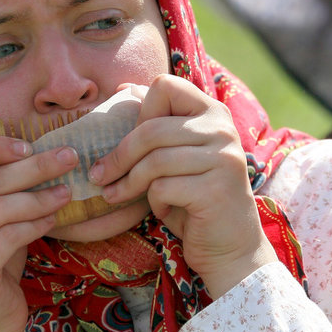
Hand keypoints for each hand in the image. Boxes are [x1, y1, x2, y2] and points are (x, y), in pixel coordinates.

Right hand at [0, 134, 77, 331]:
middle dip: (35, 166)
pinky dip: (36, 224)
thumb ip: (2, 187)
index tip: (28, 145)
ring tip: (68, 192)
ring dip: (41, 197)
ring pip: (1, 208)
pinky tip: (55, 219)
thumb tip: (48, 148)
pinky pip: (9, 237)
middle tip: (71, 157)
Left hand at [90, 75, 276, 297]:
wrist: (231, 245)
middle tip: (99, 175)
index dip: (141, 111)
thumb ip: (158, 124)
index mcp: (213, 113)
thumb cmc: (196, 197)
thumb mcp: (177, 155)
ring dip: (128, 183)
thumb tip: (122, 88)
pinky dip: (155, 202)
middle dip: (120, 155)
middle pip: (152, 128)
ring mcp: (223, 159)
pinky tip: (163, 209)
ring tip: (115, 196)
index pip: (166, 85)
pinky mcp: (216, 189)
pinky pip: (163, 188)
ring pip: (154, 161)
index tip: (131, 139)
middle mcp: (223, 129)